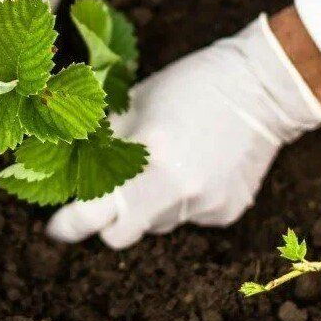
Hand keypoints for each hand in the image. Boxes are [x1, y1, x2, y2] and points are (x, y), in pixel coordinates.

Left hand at [47, 14, 320, 248]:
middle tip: (105, 195)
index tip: (56, 225)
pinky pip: (188, 218)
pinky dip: (182, 200)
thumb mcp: (134, 105)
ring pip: (157, 224)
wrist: (263, 87)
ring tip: (165, 163)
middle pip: (120, 235)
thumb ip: (102, 143)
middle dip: (107, 220)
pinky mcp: (227, 212)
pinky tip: (195, 166)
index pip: (93, 213)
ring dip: (147, 205)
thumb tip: (67, 167)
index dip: (68, 224)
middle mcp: (177, 191)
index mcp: (148, 158)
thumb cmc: (190, 85)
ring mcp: (205, 206)